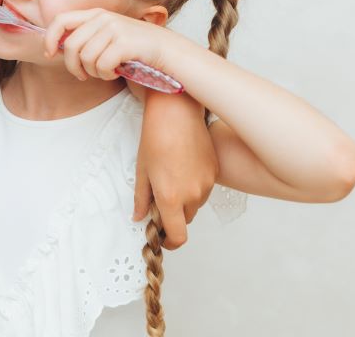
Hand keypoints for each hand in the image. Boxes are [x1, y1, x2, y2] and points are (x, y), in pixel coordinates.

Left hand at [43, 8, 166, 81]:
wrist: (168, 51)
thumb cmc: (135, 48)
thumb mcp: (108, 36)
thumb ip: (86, 37)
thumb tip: (56, 48)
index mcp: (96, 14)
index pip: (60, 20)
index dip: (49, 38)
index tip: (49, 54)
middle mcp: (103, 18)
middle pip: (70, 45)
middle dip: (72, 66)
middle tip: (83, 75)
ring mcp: (114, 29)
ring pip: (86, 58)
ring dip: (93, 72)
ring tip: (106, 72)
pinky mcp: (124, 42)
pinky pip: (102, 65)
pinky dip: (106, 75)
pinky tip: (116, 73)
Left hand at [134, 92, 215, 248]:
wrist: (176, 113)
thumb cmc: (155, 138)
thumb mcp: (142, 170)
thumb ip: (141, 199)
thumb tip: (139, 217)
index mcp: (171, 198)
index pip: (178, 236)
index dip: (170, 242)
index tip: (163, 238)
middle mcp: (192, 195)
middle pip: (186, 219)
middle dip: (174, 215)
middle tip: (160, 197)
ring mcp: (206, 184)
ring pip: (196, 204)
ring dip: (185, 200)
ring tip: (171, 175)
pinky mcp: (215, 171)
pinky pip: (205, 188)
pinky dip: (195, 185)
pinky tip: (183, 166)